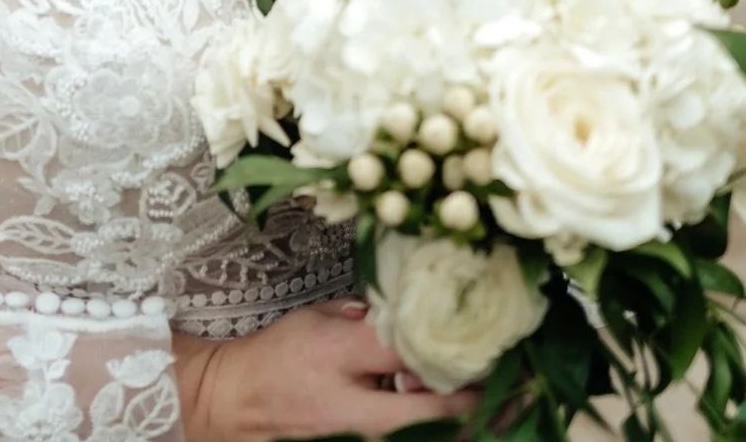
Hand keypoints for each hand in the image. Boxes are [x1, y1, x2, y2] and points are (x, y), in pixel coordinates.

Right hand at [177, 298, 478, 441]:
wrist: (230, 406)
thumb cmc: (273, 357)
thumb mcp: (314, 319)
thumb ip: (364, 319)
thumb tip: (410, 316)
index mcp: (336, 355)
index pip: (409, 351)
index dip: (453, 347)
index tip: (487, 342)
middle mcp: (348, 408)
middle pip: (430, 412)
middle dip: (474, 403)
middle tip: (515, 390)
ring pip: (420, 440)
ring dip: (457, 426)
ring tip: (493, 411)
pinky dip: (425, 434)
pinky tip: (445, 423)